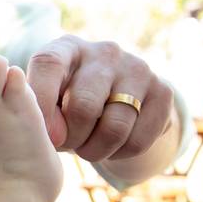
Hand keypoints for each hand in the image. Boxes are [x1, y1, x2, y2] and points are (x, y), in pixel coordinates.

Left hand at [27, 35, 173, 161]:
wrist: (113, 102)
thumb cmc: (64, 102)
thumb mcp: (45, 99)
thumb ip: (40, 111)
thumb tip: (54, 135)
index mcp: (66, 47)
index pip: (49, 64)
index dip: (43, 103)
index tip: (45, 135)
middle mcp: (104, 52)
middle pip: (84, 106)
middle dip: (71, 138)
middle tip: (66, 145)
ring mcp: (137, 69)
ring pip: (115, 129)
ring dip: (94, 151)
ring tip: (85, 149)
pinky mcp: (163, 91)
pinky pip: (139, 141)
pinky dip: (119, 154)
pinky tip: (110, 146)